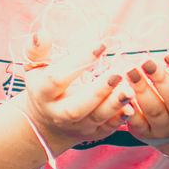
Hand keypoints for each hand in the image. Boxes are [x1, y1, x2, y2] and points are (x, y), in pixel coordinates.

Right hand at [17, 34, 133, 151]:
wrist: (48, 121)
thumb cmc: (45, 84)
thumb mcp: (36, 67)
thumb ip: (38, 50)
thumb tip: (42, 34)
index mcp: (43, 93)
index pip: (57, 79)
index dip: (78, 62)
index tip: (100, 46)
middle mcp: (59, 113)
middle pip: (76, 107)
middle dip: (98, 92)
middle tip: (117, 74)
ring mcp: (77, 126)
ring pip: (96, 119)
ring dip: (114, 104)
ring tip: (130, 89)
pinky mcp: (94, 133)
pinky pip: (108, 128)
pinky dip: (121, 118)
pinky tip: (132, 106)